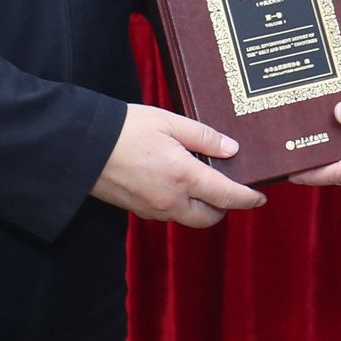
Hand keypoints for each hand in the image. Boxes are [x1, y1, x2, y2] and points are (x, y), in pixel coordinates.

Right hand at [90, 103, 267, 228]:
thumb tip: (232, 150)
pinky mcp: (138, 210)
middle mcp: (171, 200)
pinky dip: (180, 205)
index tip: (260, 196)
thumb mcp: (169, 122)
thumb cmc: (125, 128)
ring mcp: (153, 209)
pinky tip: (175, 183)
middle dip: (225, 207)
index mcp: (183, 176)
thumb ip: (204, 137)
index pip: (227, 196)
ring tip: (201, 181)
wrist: (81, 146)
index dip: (248, 198)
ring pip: (189, 218)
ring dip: (201, 207)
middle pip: (210, 217)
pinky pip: (168, 214)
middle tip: (229, 187)